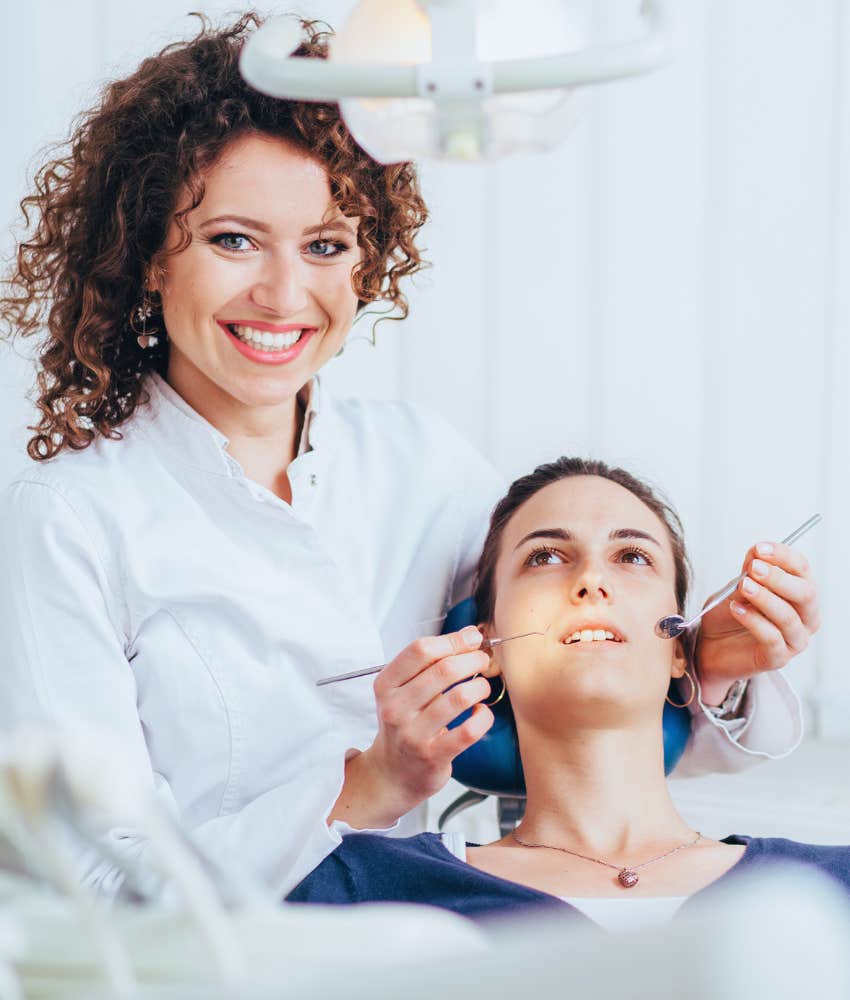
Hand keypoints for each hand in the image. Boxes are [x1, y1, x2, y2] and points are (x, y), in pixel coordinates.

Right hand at [329, 626, 492, 828]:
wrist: (393, 773)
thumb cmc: (404, 724)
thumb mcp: (403, 689)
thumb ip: (431, 662)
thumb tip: (469, 634)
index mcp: (386, 685)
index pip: (421, 650)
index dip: (452, 640)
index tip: (471, 639)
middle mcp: (396, 708)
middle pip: (443, 670)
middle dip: (472, 660)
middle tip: (482, 661)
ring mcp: (413, 734)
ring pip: (459, 697)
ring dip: (480, 686)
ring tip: (482, 686)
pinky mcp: (433, 756)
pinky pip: (468, 731)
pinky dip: (483, 717)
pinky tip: (481, 713)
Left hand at [695, 541, 820, 705]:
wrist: (708, 646)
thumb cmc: (728, 615)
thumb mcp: (737, 588)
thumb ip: (749, 573)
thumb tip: (757, 552)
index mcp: (799, 594)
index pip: (802, 570)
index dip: (783, 556)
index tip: (760, 548)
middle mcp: (805, 618)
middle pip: (805, 594)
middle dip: (778, 578)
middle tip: (754, 569)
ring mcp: (794, 641)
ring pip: (788, 617)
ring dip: (765, 598)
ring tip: (743, 586)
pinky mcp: (778, 659)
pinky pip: (772, 638)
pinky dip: (753, 620)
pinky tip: (736, 608)